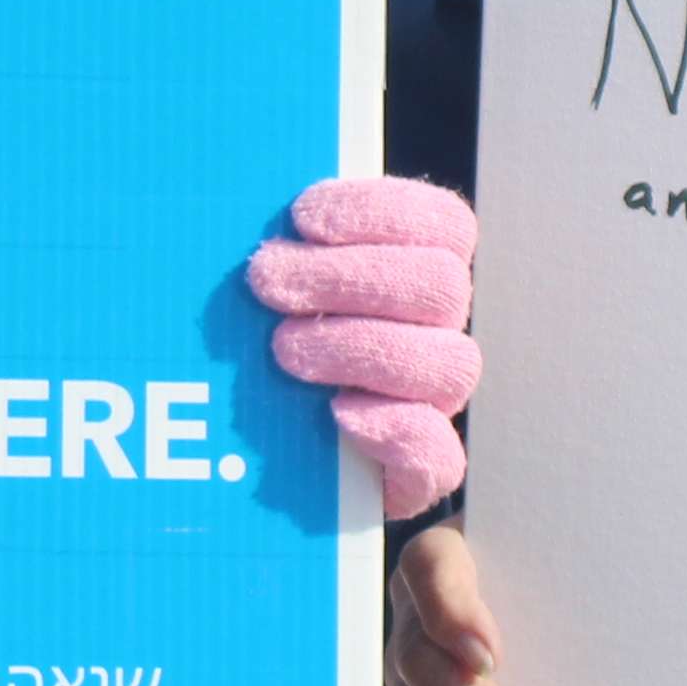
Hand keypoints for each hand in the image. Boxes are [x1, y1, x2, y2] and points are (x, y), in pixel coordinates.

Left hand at [248, 176, 481, 514]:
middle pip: (443, 287)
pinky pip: (439, 456)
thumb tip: (248, 211)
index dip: (381, 211)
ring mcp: (432, 405)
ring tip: (283, 350)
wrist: (237, 456)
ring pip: (449, 363)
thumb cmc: (246, 348)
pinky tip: (339, 413)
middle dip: (349, 278)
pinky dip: (395, 429)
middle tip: (267, 283)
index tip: (301, 218)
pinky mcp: (415, 474)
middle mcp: (436, 335)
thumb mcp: (258, 287)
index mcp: (414, 273)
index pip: (444, 225)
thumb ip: (273, 245)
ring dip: (358, 346)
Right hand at [389, 524, 577, 685]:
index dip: (450, 615)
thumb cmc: (550, 569)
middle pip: (422, 671)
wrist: (531, 592)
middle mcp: (411, 625)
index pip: (428, 569)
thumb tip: (649, 591)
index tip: (490, 654)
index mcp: (439, 561)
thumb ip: (582, 558)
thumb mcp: (560, 551)